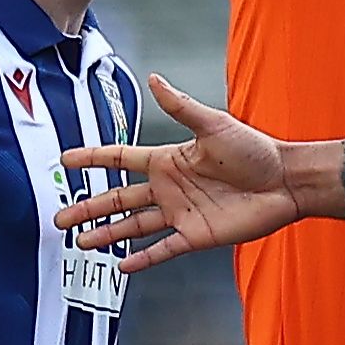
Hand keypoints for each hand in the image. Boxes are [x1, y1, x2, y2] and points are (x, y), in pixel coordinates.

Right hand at [53, 74, 314, 269]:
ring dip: (107, 234)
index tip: (66, 159)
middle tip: (59, 218)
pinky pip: (162, 249)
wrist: (285, 181)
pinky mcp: (196, 235)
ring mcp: (180, 213)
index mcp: (168, 159)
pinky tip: (122, 266)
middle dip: (88, 207)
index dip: (93, 159)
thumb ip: (181, 107)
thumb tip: (155, 78)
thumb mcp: (214, 125)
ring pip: (134, 226)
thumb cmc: (254, 150)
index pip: (121, 159)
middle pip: (119, 198)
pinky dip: (142, 258)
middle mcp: (169, 188)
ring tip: (81, 243)